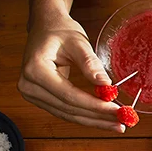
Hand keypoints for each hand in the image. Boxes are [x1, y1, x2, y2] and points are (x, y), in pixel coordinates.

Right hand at [18, 12, 122, 131]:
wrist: (46, 27)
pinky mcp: (40, 98)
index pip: (69, 95)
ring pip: (68, 114)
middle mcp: (28, 85)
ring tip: (118, 123)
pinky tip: (104, 119)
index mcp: (35, 69)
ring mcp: (31, 94)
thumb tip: (106, 84)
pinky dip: (86, 116)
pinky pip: (65, 111)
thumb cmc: (60, 31)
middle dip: (98, 117)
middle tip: (123, 123)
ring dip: (94, 121)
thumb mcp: (78, 42)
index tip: (118, 111)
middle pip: (69, 109)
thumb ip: (90, 63)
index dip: (95, 106)